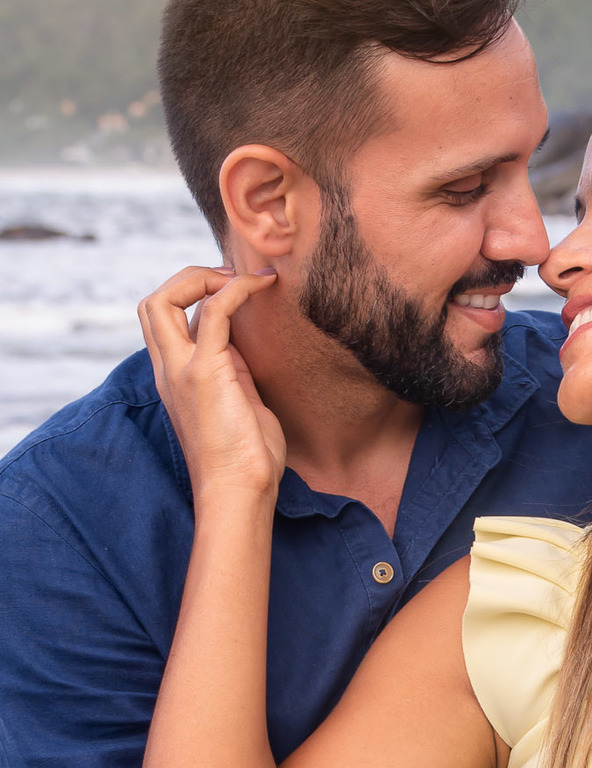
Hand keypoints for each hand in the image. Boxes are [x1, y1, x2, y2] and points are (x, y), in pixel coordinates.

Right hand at [138, 266, 283, 501]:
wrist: (240, 490)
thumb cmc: (247, 457)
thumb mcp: (237, 401)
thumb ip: (232, 370)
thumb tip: (241, 343)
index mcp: (174, 376)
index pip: (164, 319)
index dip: (191, 295)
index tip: (230, 292)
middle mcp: (169, 370)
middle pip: (152, 303)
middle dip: (188, 278)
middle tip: (230, 280)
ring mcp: (182, 370)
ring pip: (164, 299)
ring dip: (204, 277)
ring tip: (244, 278)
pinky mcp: (205, 373)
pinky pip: (215, 311)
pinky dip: (237, 289)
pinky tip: (263, 286)